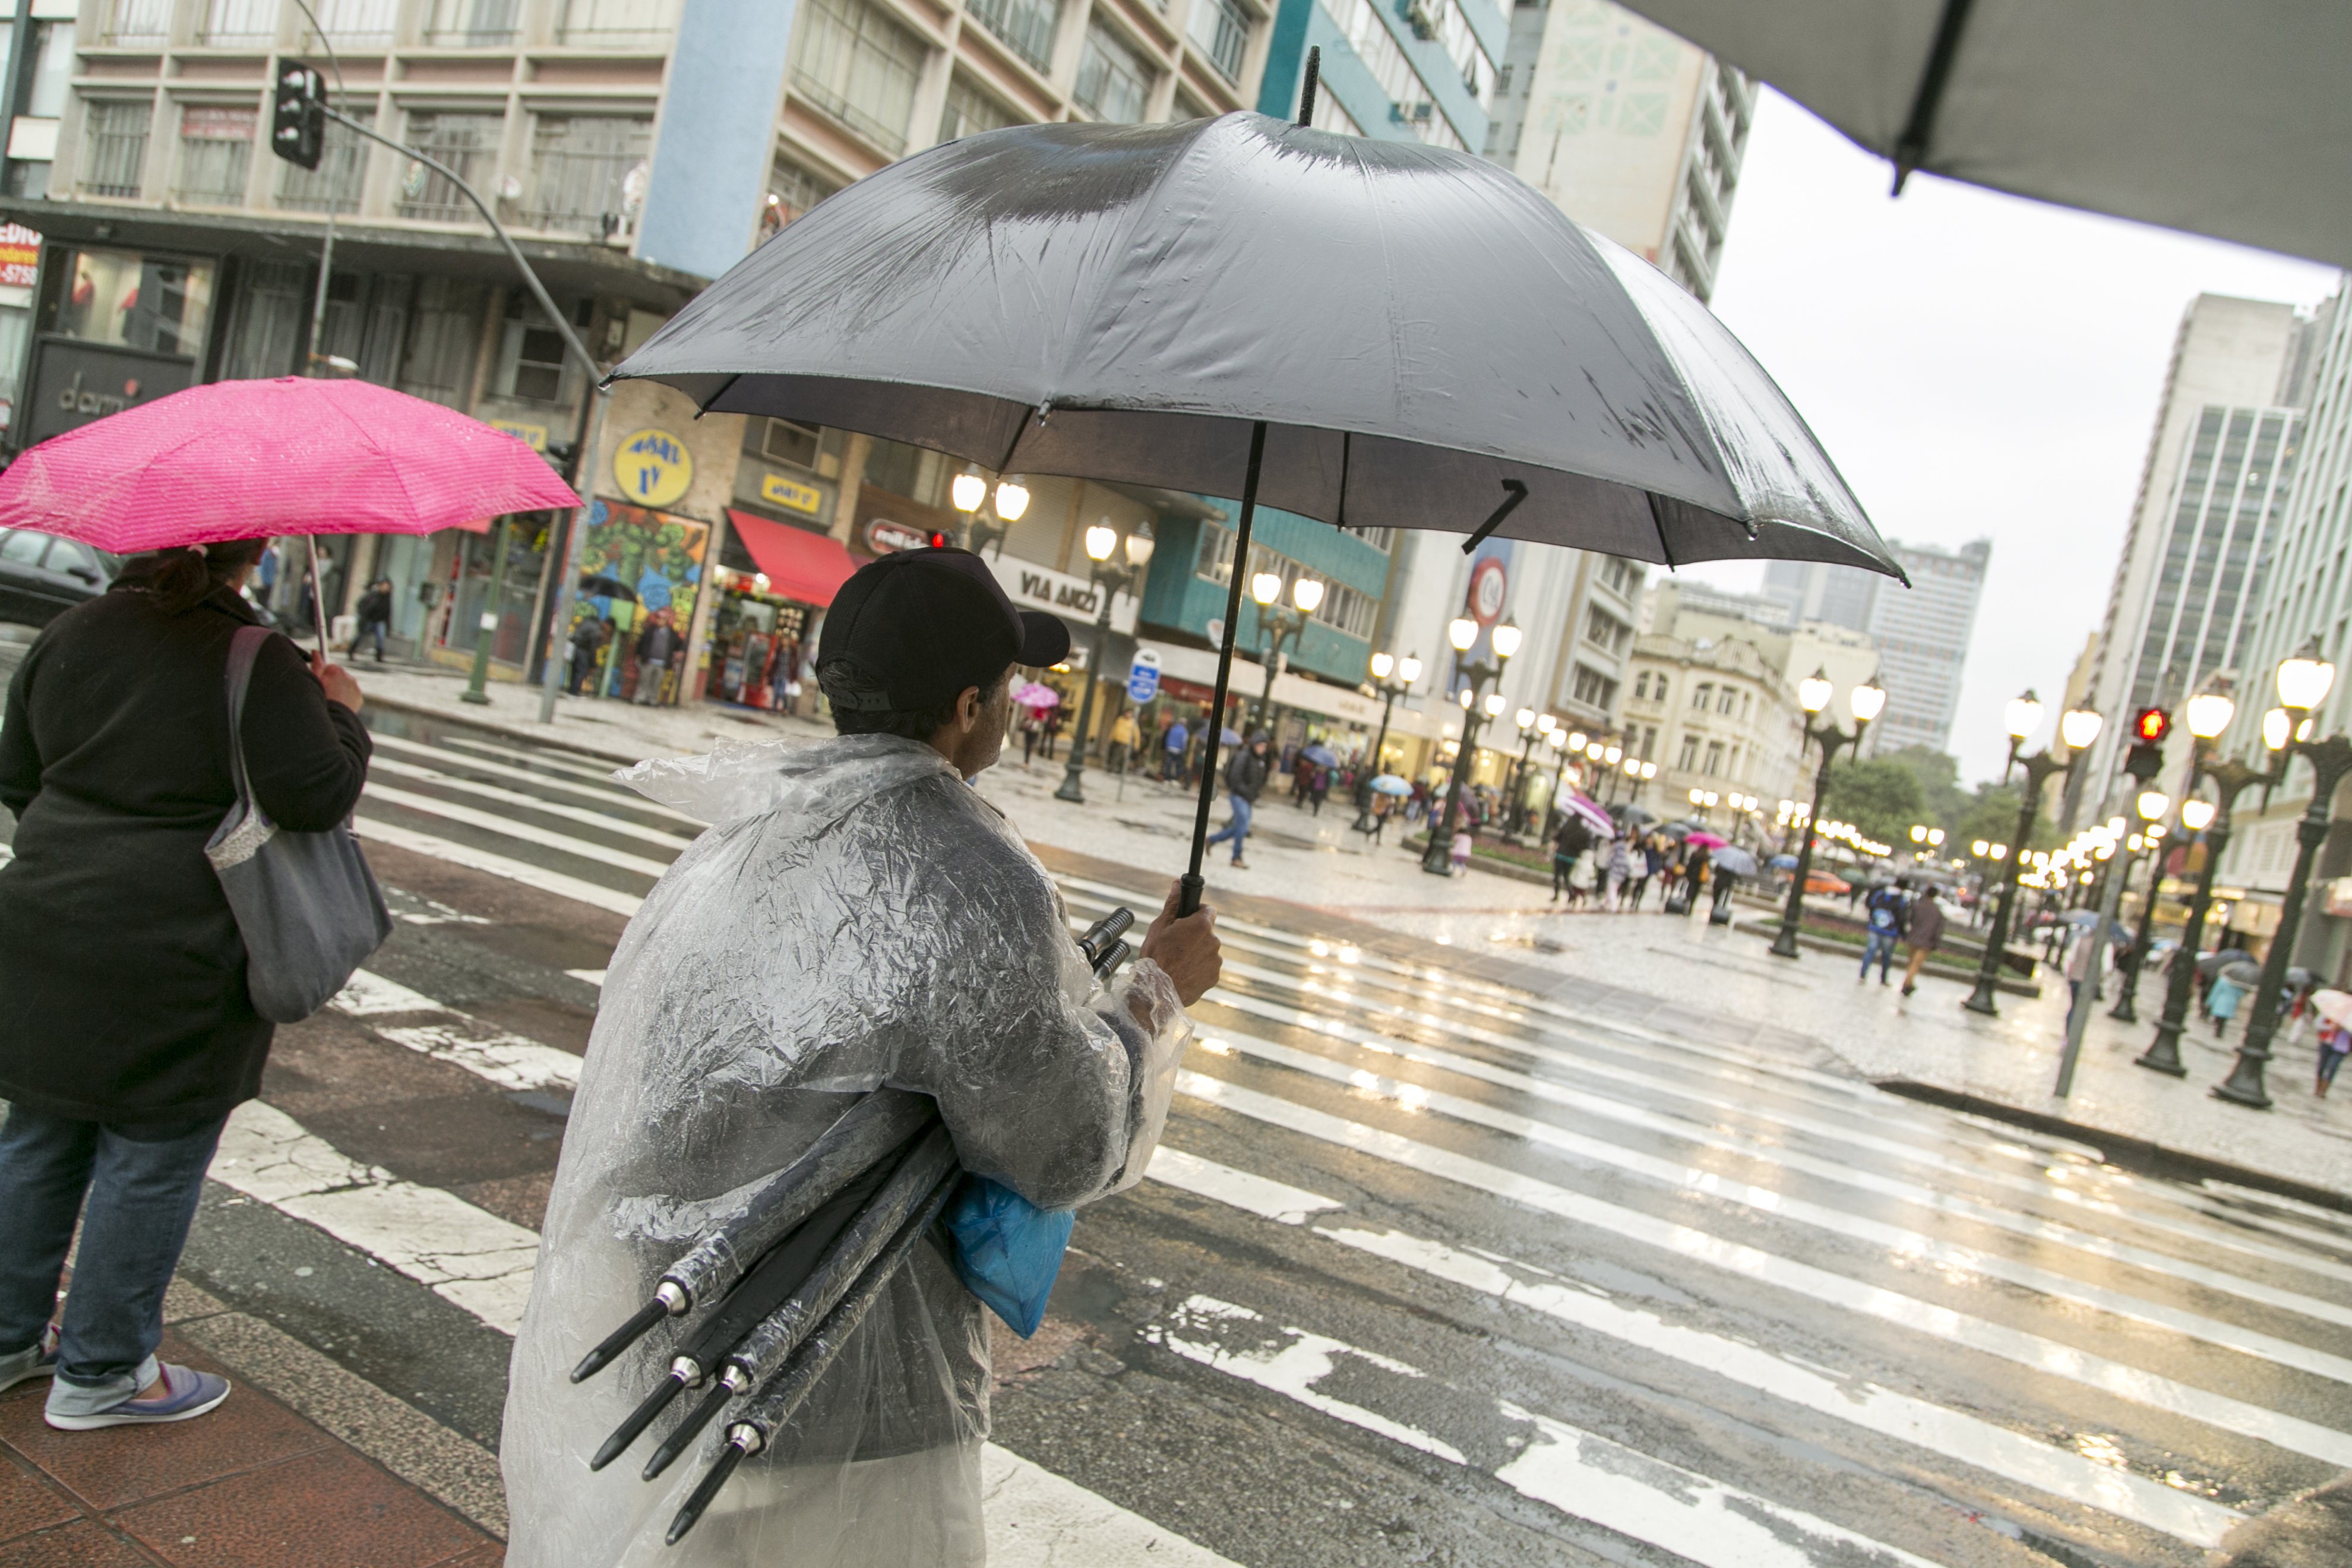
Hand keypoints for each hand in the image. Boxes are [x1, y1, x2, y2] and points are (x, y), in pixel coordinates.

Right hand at [312, 653, 362, 713]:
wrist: (334, 717)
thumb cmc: (320, 698)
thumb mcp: (314, 681)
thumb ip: (316, 665)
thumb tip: (315, 651)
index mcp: (337, 671)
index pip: (330, 667)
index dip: (324, 676)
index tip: (321, 683)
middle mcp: (349, 677)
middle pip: (339, 676)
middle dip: (333, 682)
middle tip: (326, 693)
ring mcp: (355, 688)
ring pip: (346, 685)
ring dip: (341, 689)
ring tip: (332, 700)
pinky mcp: (359, 698)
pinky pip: (352, 694)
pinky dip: (347, 698)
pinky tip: (339, 704)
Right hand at [1137, 878, 1220, 1007]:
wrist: (1157, 992)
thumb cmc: (1155, 958)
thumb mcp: (1159, 927)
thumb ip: (1172, 905)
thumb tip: (1177, 885)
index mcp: (1200, 926)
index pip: (1209, 910)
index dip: (1197, 912)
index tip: (1187, 919)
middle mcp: (1213, 941)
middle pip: (1207, 932)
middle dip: (1195, 935)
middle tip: (1176, 944)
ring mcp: (1215, 960)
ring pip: (1207, 950)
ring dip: (1197, 952)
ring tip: (1178, 961)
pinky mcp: (1215, 977)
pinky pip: (1208, 967)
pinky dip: (1199, 968)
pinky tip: (1184, 972)